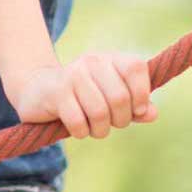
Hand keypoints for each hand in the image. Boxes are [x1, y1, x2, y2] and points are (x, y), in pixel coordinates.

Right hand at [7, 54, 158, 139]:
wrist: (38, 91)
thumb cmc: (82, 97)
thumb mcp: (111, 99)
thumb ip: (135, 107)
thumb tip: (153, 114)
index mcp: (109, 59)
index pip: (136, 67)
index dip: (141, 93)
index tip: (137, 110)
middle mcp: (92, 61)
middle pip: (120, 97)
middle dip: (120, 121)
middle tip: (110, 123)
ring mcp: (73, 75)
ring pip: (100, 112)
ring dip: (100, 130)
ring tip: (93, 128)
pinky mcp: (57, 92)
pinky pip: (79, 122)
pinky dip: (81, 132)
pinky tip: (77, 128)